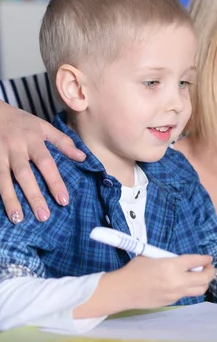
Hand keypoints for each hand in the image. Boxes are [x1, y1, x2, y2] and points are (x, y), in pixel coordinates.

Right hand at [0, 103, 84, 223]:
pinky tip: (1, 211)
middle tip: (44, 216)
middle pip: (24, 174)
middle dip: (33, 196)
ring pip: (2, 179)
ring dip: (10, 200)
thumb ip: (62, 142)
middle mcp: (14, 148)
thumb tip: (82, 157)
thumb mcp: (43, 127)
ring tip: (18, 219)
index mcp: (32, 140)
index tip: (63, 200)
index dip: (54, 182)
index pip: (46, 163)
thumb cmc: (21, 122)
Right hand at [74, 255, 214, 318]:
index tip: (209, 258)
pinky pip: (186, 295)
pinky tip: (183, 283)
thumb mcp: (153, 256)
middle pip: (204, 278)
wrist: (122, 290)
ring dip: (203, 282)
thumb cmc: (135, 269)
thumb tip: (184, 261)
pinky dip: (189, 288)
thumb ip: (170, 258)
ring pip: (199, 290)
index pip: (197, 261)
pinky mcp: (171, 302)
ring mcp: (175, 293)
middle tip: (209, 267)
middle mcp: (177, 281)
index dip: (205, 259)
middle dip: (211, 271)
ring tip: (201, 276)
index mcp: (172, 265)